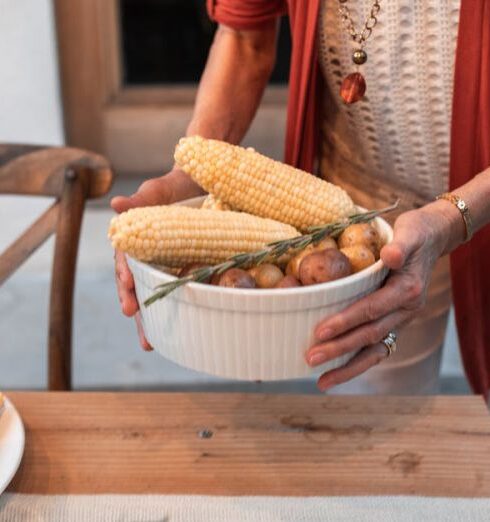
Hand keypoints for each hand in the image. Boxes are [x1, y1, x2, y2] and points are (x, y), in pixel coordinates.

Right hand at [111, 167, 203, 349]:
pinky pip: (183, 287)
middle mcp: (151, 255)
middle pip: (139, 286)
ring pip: (159, 291)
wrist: (206, 182)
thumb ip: (142, 199)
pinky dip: (182, 305)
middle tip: (145, 336)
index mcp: (138, 239)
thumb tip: (118, 205)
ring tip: (153, 343)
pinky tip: (185, 325)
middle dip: (140, 312)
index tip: (129, 301)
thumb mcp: (161, 190)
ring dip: (155, 318)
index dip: (126, 283)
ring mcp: (171, 263)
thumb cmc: (178, 185)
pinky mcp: (189, 266)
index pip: (127, 264)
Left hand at [305, 205, 453, 390]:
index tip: (320, 331)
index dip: (346, 320)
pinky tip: (337, 371)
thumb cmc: (416, 233)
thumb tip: (390, 256)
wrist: (433, 240)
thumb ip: (401, 245)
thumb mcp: (411, 232)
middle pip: (369, 335)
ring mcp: (401, 319)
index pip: (371, 309)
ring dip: (348, 368)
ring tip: (322, 382)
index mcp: (407, 290)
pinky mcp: (394, 322)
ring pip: (375, 350)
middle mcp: (406, 310)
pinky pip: (377, 347)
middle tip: (310, 359)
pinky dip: (358, 361)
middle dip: (339, 349)